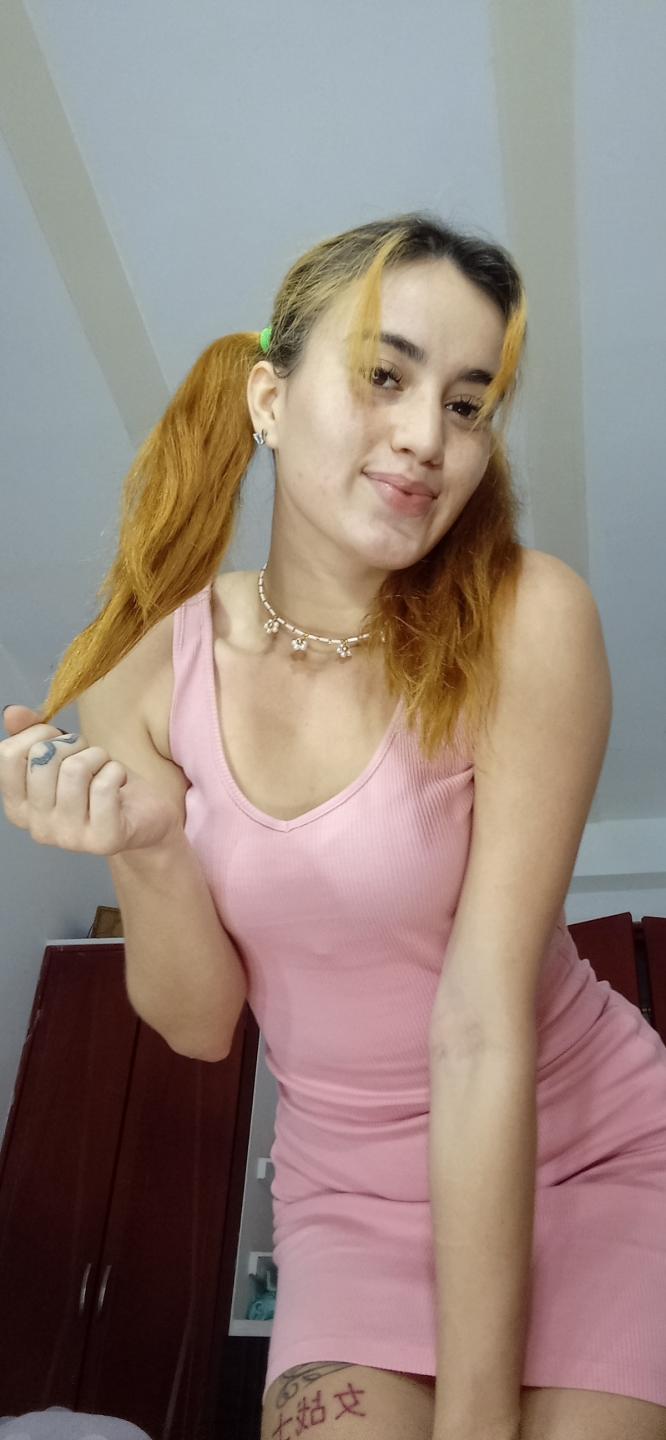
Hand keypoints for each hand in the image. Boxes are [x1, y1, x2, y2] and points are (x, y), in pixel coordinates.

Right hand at [1, 704, 182, 856]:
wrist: (144, 815)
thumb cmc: (98, 781)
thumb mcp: (63, 754)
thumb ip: (31, 733)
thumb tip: (12, 712)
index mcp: (18, 807)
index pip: (7, 754)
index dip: (37, 732)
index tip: (59, 738)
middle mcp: (37, 827)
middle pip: (42, 758)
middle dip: (73, 743)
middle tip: (88, 755)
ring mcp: (68, 837)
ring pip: (74, 769)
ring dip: (98, 756)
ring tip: (105, 767)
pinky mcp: (102, 840)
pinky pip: (104, 786)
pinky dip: (117, 771)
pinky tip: (120, 782)